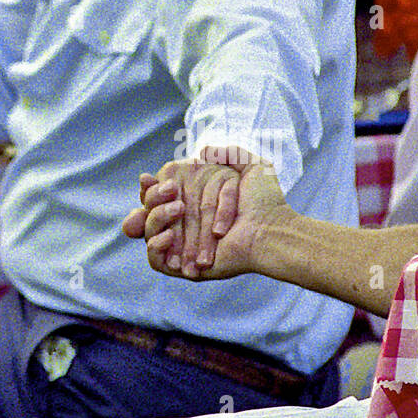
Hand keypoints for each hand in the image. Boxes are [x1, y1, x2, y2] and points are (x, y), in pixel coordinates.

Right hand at [122, 149, 290, 279]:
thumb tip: (204, 150)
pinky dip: (155, 246)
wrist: (269, 229)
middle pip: (148, 211)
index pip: (158, 194)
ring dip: (157, 218)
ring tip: (179, 209)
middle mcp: (185, 224)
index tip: (148, 178)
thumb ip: (231, 153)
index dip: (150, 188)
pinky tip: (169, 236)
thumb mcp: (254, 167)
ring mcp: (182, 246)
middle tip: (171, 190)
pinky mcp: (184, 266)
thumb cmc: (264, 202)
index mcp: (194, 202)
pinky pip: (155, 260)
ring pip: (148, 231)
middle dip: (152, 199)